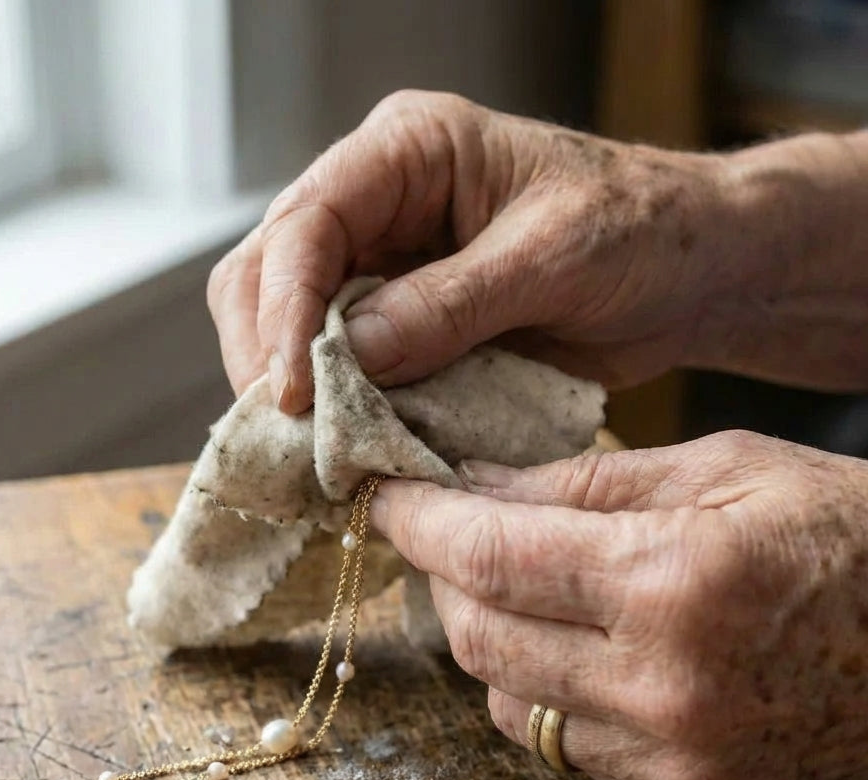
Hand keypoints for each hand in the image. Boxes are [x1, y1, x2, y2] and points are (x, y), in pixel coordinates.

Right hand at [207, 89, 867, 412]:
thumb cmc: (640, 232)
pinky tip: (342, 448)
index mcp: (408, 153)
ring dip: (292, 390)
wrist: (687, 276)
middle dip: (269, 354)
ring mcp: (381, 269)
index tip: (291, 391)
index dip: (286, 309)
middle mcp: (376, 205)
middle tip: (289, 433)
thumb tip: (349, 356)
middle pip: (268, 273)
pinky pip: (338, 370)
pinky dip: (333, 412)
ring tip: (309, 451)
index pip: (307, 222)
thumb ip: (450, 304)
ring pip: (287, 326)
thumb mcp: (553, 256)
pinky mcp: (398, 328)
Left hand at [370, 430, 867, 779]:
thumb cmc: (852, 538)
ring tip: (520, 587)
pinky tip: (578, 650)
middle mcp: (665, 689)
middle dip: (444, 577)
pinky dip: (545, 693)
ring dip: (490, 637)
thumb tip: (475, 484)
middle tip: (448, 530)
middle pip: (478, 636)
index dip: (417, 522)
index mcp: (676, 582)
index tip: (381, 494)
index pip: (490, 556)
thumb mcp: (726, 469)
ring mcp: (676, 764)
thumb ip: (586, 483)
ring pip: (507, 702)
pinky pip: (566, 748)